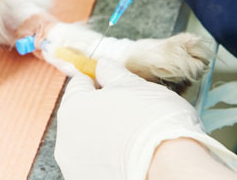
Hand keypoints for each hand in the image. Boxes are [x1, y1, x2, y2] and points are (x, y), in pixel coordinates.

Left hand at [55, 59, 236, 179]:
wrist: (170, 170)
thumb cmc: (153, 121)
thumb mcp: (134, 85)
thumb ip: (113, 73)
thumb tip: (102, 66)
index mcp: (73, 107)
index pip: (80, 83)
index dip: (100, 80)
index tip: (117, 84)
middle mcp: (66, 138)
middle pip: (82, 114)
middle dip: (103, 109)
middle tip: (132, 111)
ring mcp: (75, 164)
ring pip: (89, 140)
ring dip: (106, 135)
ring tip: (135, 137)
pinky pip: (98, 163)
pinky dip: (110, 158)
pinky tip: (132, 157)